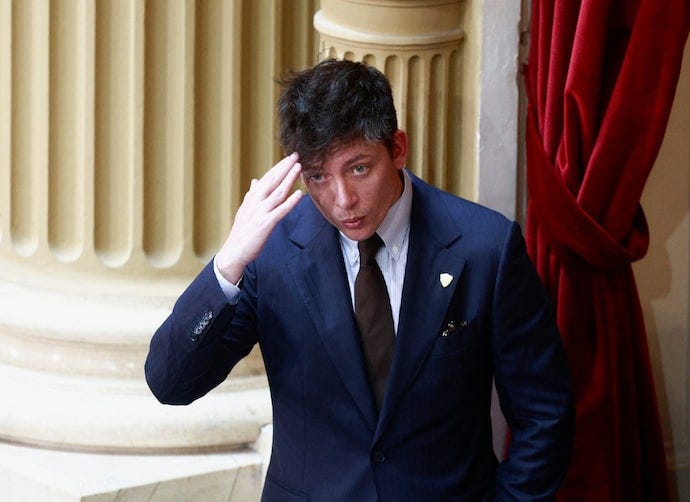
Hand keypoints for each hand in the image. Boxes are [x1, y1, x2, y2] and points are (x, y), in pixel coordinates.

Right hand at [215, 153, 302, 282]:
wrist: (233, 252)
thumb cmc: (241, 232)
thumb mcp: (245, 210)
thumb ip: (251, 195)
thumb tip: (254, 181)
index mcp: (252, 198)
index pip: (266, 178)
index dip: (278, 167)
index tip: (288, 158)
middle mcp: (255, 202)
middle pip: (272, 181)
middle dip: (284, 167)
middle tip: (295, 155)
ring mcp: (260, 213)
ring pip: (277, 192)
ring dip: (289, 179)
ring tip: (298, 168)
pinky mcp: (266, 224)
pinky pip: (280, 211)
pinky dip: (290, 202)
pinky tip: (299, 194)